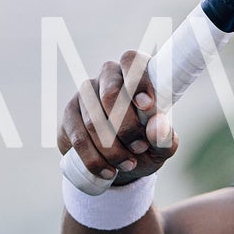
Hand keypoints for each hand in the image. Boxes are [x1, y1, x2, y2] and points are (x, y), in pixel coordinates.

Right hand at [58, 50, 177, 186]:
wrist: (120, 166)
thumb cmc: (146, 146)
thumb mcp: (161, 145)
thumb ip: (164, 136)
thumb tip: (157, 127)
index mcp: (136, 73)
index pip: (132, 61)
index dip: (139, 81)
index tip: (148, 107)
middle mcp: (109, 77)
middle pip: (111, 91)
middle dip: (127, 126)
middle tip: (140, 147)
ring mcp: (86, 93)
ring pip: (95, 120)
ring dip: (113, 148)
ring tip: (129, 165)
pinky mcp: (69, 115)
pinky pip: (78, 137)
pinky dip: (94, 159)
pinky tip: (109, 172)